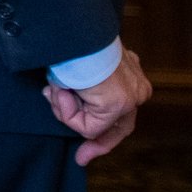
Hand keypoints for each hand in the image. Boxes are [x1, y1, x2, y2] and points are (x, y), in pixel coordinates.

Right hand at [44, 48, 150, 165]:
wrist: (73, 33)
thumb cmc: (69, 42)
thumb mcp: (76, 66)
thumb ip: (79, 88)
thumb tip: (59, 97)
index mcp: (129, 74)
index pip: (121, 111)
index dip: (104, 131)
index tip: (88, 148)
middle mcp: (137, 88)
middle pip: (118, 127)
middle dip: (96, 143)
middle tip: (81, 158)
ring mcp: (130, 98)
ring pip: (94, 125)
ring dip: (65, 110)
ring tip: (54, 87)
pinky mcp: (117, 106)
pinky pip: (86, 126)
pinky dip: (66, 112)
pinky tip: (60, 90)